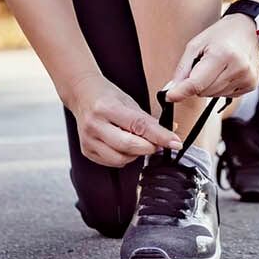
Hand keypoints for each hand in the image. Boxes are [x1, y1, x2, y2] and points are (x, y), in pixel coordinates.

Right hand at [65, 73, 182, 166]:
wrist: (82, 95)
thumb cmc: (107, 97)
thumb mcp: (129, 102)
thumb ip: (148, 121)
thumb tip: (171, 135)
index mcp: (107, 108)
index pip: (139, 125)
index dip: (160, 136)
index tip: (176, 143)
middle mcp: (95, 125)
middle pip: (129, 145)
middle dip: (149, 147)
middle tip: (158, 144)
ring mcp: (88, 140)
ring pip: (121, 158)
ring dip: (136, 154)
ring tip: (137, 141)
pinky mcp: (86, 151)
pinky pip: (112, 162)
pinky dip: (124, 157)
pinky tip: (124, 145)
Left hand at [163, 14, 258, 102]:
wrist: (250, 28)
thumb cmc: (221, 34)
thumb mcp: (197, 44)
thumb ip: (183, 68)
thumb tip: (172, 90)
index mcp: (222, 54)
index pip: (197, 83)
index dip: (181, 91)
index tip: (169, 97)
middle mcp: (238, 68)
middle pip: (204, 91)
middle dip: (197, 83)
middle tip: (203, 66)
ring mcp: (247, 78)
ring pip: (214, 95)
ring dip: (209, 85)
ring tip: (217, 67)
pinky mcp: (252, 84)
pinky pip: (226, 95)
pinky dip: (221, 86)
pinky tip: (226, 72)